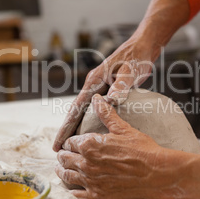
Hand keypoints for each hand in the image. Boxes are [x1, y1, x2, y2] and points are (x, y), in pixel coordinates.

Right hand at [52, 34, 158, 151]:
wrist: (142, 47)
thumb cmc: (136, 58)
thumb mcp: (130, 72)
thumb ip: (121, 86)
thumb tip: (110, 102)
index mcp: (94, 82)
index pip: (76, 108)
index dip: (66, 128)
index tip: (58, 144)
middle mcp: (93, 85)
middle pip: (75, 112)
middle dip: (66, 131)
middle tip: (58, 151)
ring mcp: (99, 87)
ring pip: (82, 111)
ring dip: (76, 127)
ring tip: (71, 145)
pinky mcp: (107, 89)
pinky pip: (94, 109)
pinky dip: (88, 120)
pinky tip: (91, 132)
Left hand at [55, 94, 176, 198]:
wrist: (156, 173)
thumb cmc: (142, 150)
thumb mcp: (123, 128)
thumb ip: (106, 113)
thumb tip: (97, 99)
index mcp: (90, 145)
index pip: (70, 142)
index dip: (68, 142)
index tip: (69, 143)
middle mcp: (86, 163)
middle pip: (65, 159)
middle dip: (63, 156)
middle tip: (62, 156)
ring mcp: (91, 181)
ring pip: (67, 175)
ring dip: (62, 171)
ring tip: (61, 169)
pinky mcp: (97, 195)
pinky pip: (77, 193)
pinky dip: (72, 190)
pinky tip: (73, 189)